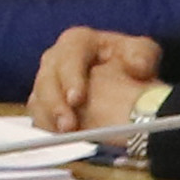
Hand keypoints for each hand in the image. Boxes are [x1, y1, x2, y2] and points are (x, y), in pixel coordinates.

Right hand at [31, 27, 165, 134]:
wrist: (125, 79)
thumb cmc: (131, 61)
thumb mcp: (142, 53)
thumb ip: (142, 55)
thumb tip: (136, 67)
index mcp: (78, 41)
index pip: (68, 57)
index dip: (70, 78)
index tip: (77, 100)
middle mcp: (56, 57)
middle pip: (47, 79)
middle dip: (55, 103)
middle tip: (68, 125)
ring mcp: (47, 78)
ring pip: (39, 97)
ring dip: (49, 117)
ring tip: (64, 135)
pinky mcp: (44, 99)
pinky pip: (38, 112)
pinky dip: (47, 125)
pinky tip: (59, 138)